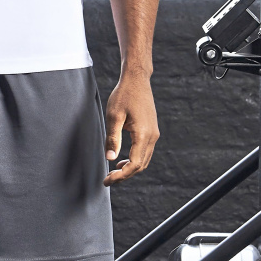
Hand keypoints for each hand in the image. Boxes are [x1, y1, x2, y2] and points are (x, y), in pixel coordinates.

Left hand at [103, 70, 158, 185]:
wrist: (137, 80)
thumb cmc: (124, 95)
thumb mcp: (114, 116)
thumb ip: (112, 138)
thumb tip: (110, 158)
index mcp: (143, 134)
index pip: (134, 164)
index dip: (121, 176)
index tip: (107, 180)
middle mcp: (152, 136)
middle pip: (140, 166)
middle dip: (125, 176)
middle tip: (108, 179)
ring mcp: (154, 134)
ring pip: (144, 160)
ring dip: (130, 169)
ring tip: (113, 172)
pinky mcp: (151, 131)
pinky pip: (144, 152)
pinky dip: (134, 160)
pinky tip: (122, 160)